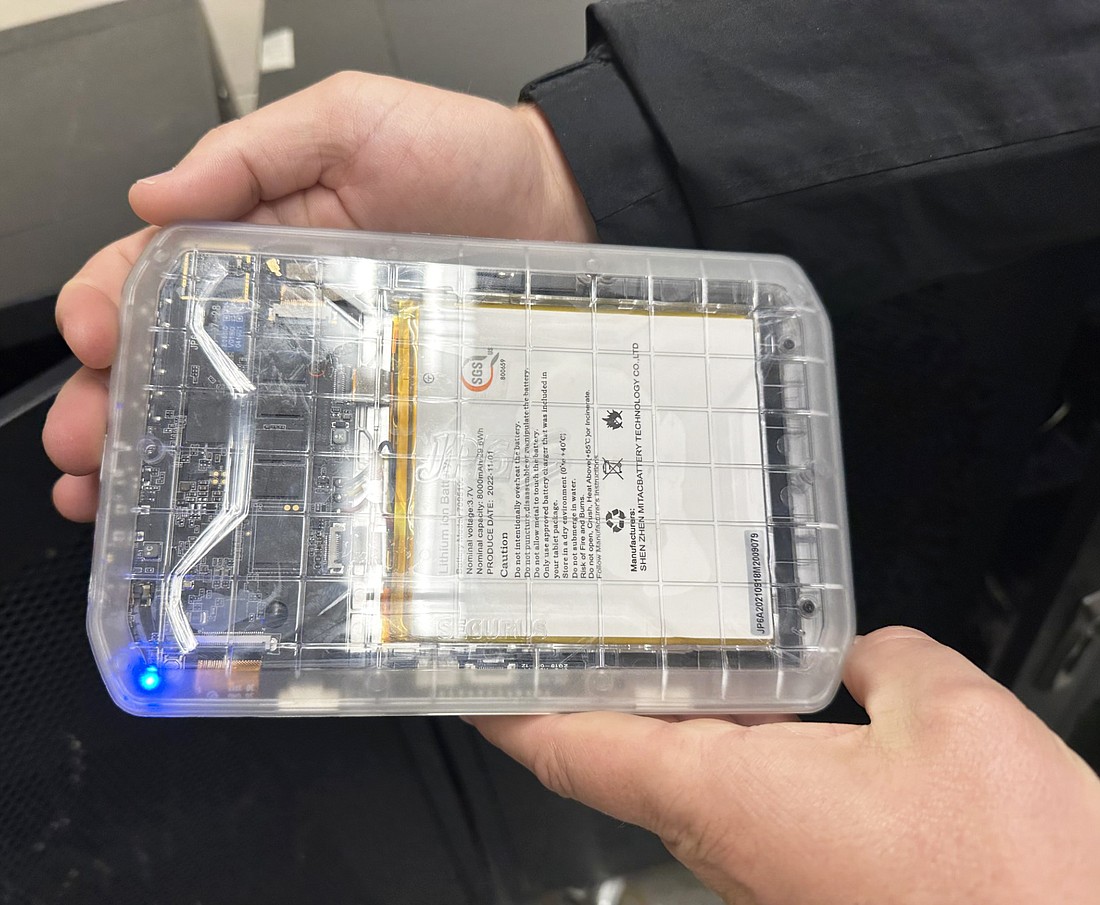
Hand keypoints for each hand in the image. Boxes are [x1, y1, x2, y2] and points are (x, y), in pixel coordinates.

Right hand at [44, 72, 594, 519]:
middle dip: (115, 403)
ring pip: (228, 410)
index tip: (89, 341)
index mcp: (259, 232)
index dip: (104, 306)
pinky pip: (311, 437)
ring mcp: (330, 356)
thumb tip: (155, 191)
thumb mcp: (350, 120)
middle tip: (87, 450)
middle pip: (173, 357)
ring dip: (165, 454)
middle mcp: (284, 302)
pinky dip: (262, 474)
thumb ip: (252, 150)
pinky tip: (231, 506)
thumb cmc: (467, 156)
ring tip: (122, 497)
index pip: (152, 271)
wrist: (562, 207)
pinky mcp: (379, 393)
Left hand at [470, 627, 1099, 904]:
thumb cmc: (1009, 882)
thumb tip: (867, 651)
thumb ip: (890, 661)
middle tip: (576, 623)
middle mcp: (725, 841)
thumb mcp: (952, 719)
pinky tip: (770, 701)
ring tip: (665, 641)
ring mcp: (765, 866)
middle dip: (592, 689)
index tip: (469, 679)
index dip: (510, 711)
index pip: (573, 750)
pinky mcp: (811, 878)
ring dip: (668, 712)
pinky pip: (745, 799)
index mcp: (724, 794)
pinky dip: (735, 743)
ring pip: (683, 777)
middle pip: (618, 757)